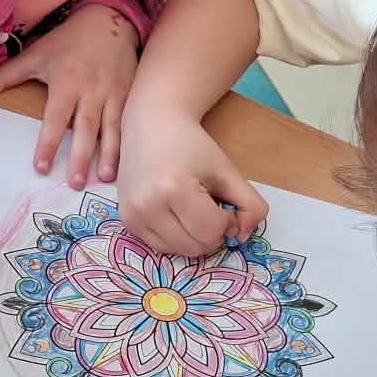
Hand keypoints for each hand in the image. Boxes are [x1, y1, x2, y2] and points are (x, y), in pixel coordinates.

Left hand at [0, 5, 138, 189]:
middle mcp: (92, 90)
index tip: (41, 166)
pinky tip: (126, 164)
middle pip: (86, 128)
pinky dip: (128, 144)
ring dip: (109, 156)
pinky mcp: (130, 95)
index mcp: (66, 82)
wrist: (110, 22)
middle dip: (80, 157)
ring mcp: (114, 93)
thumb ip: (4, 77)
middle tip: (74, 183)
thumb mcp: (34, 55)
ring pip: (112, 129)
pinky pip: (129, 122)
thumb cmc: (67, 42)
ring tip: (104, 179)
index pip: (55, 118)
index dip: (48, 143)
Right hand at [116, 111, 265, 257]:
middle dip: (211, 233)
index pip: (210, 231)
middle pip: (194, 247)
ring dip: (193, 238)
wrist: (151, 125)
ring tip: (192, 209)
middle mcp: (147, 205)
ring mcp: (133, 214)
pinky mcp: (126, 220)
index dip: (226, 223)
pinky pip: (160, 247)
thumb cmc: (192, 145)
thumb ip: (250, 205)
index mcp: (174, 188)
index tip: (223, 204)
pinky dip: (175, 238)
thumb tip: (244, 237)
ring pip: (177, 251)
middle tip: (208, 207)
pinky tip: (176, 214)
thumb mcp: (228, 171)